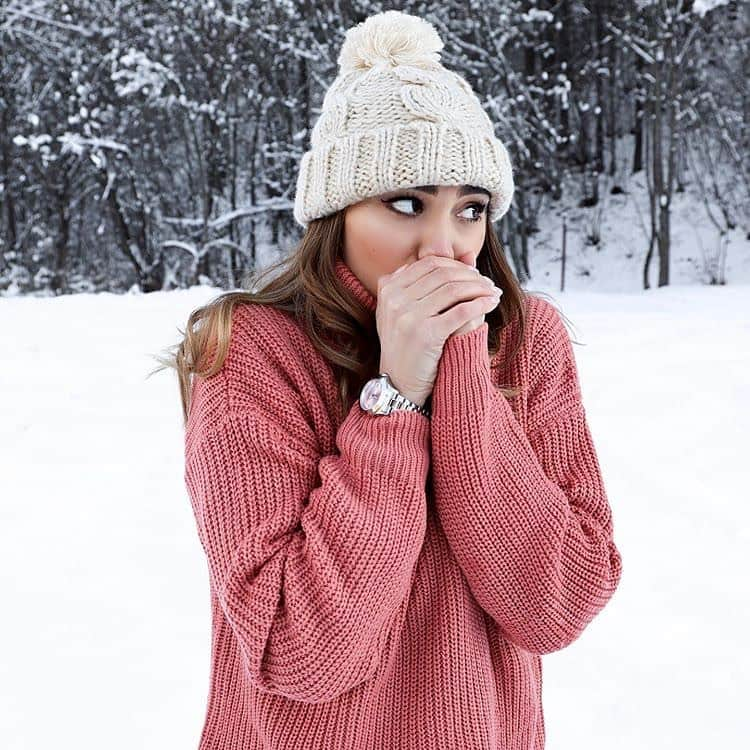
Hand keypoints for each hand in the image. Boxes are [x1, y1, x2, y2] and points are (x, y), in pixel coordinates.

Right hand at [375, 257, 501, 405]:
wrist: (398, 384)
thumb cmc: (407, 346)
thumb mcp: (405, 311)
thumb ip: (426, 283)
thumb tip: (466, 255)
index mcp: (388, 289)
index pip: (429, 264)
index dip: (456, 265)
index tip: (473, 273)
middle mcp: (395, 300)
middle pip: (443, 274)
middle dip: (471, 275)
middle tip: (487, 282)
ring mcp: (409, 317)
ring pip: (454, 290)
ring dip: (479, 288)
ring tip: (493, 291)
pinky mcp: (426, 334)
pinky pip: (461, 311)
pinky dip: (481, 304)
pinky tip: (492, 303)